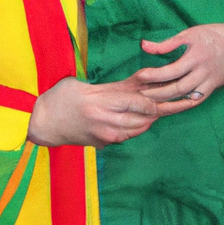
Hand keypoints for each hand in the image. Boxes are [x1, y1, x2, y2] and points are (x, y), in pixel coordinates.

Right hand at [27, 75, 158, 147]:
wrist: (42, 124)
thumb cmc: (60, 98)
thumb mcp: (83, 85)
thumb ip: (112, 87)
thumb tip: (138, 82)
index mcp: (99, 102)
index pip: (136, 102)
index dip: (154, 101)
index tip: (169, 95)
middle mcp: (104, 120)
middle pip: (142, 118)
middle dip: (161, 111)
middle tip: (181, 103)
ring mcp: (104, 134)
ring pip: (138, 129)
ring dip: (152, 120)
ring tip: (167, 109)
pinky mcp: (103, 143)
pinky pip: (128, 136)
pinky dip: (139, 128)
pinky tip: (146, 120)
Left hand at [136, 23, 223, 116]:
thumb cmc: (218, 36)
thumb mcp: (193, 32)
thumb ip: (169, 42)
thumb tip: (144, 46)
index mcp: (197, 50)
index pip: (171, 66)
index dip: (154, 74)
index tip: (138, 76)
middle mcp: (203, 67)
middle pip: (176, 85)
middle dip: (156, 91)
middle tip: (140, 93)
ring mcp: (209, 79)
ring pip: (185, 94)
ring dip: (166, 98)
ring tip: (149, 100)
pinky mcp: (212, 88)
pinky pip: (194, 99)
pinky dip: (181, 103)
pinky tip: (168, 106)